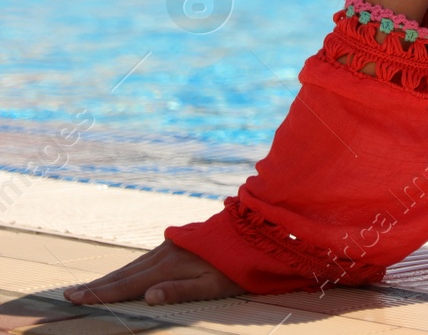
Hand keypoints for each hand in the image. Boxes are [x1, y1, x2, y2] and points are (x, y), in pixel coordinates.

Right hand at [64, 241, 242, 305]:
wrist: (258, 230)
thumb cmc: (238, 264)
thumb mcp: (215, 283)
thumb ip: (182, 290)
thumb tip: (149, 297)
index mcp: (169, 265)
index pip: (128, 284)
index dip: (101, 293)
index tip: (74, 298)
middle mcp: (166, 252)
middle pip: (125, 272)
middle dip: (98, 285)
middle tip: (69, 293)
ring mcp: (172, 244)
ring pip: (135, 264)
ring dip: (112, 276)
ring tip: (92, 286)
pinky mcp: (180, 241)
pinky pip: (147, 258)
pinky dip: (130, 267)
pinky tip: (127, 272)